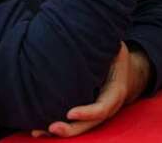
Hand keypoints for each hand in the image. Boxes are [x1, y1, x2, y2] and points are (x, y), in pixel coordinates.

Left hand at [31, 42, 148, 137]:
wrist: (124, 74)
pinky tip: (37, 130)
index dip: (87, 113)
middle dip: (71, 129)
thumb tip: (91, 30)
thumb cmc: (116, 58)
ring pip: (78, 128)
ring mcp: (95, 115)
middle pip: (88, 125)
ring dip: (60, 132)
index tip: (70, 113)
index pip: (102, 108)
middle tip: (52, 127)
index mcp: (115, 93)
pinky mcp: (84, 115)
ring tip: (38, 132)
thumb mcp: (116, 49)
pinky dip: (55, 130)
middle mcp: (105, 108)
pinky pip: (71, 125)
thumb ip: (106, 45)